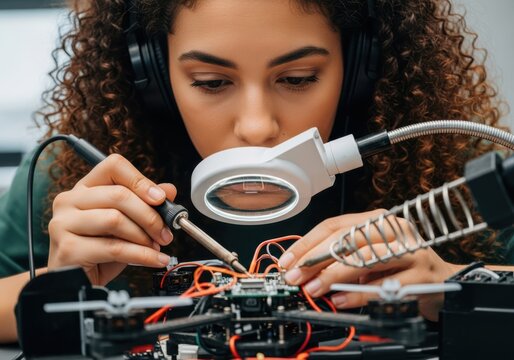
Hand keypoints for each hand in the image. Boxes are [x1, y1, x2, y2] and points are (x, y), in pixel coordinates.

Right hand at [48, 154, 174, 285]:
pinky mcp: (67, 248)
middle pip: (118, 195)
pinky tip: (154, 259)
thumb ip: (145, 205)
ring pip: (115, 220)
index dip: (140, 181)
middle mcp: (69, 201)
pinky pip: (114, 248)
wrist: (76, 283)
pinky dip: (142, 255)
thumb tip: (169, 190)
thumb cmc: (99, 252)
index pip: (113, 167)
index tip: (160, 199)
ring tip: (156, 247)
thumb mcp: (126, 225)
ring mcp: (63, 223)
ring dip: (144, 237)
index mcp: (85, 188)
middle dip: (150, 216)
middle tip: (165, 232)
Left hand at [278, 210, 461, 320]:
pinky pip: (385, 285)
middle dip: (316, 259)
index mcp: (377, 221)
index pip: (335, 226)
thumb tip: (305, 270)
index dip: (308, 243)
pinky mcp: (422, 275)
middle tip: (296, 277)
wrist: (445, 282)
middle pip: (348, 238)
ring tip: (315, 289)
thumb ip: (342, 258)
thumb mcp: (368, 256)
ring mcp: (410, 251)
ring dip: (334, 276)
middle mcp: (394, 230)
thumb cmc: (401, 267)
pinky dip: (359, 294)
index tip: (289, 261)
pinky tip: (341, 300)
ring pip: (365, 258)